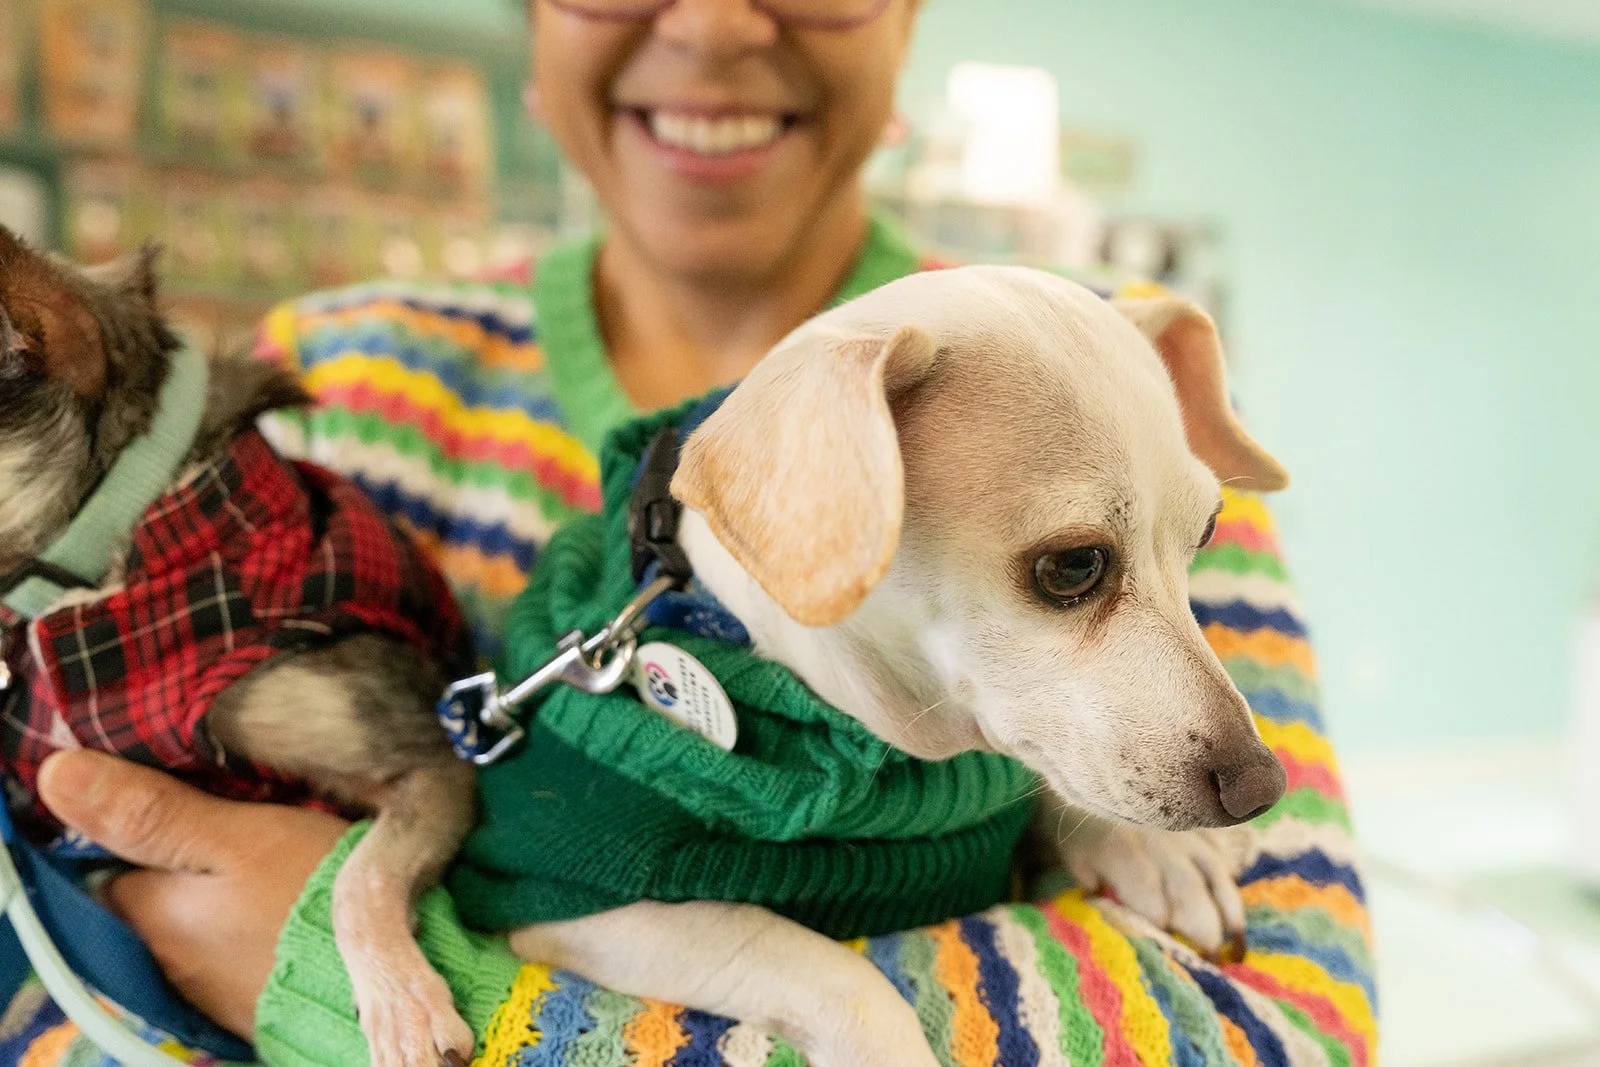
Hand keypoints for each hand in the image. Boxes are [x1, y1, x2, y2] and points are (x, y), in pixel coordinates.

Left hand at [37, 750, 350, 1038]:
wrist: (393, 978)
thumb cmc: (314, 896)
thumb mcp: (240, 838)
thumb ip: (153, 810)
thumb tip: (59, 773)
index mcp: (150, 914)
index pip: (107, 862)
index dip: (136, 821)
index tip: (180, 788)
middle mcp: (169, 957)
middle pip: (154, 891)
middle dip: (182, 854)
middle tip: (232, 809)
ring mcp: (214, 982)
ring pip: (199, 918)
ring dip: (220, 887)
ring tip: (266, 845)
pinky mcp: (258, 992)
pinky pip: (236, 942)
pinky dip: (252, 914)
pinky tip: (287, 889)